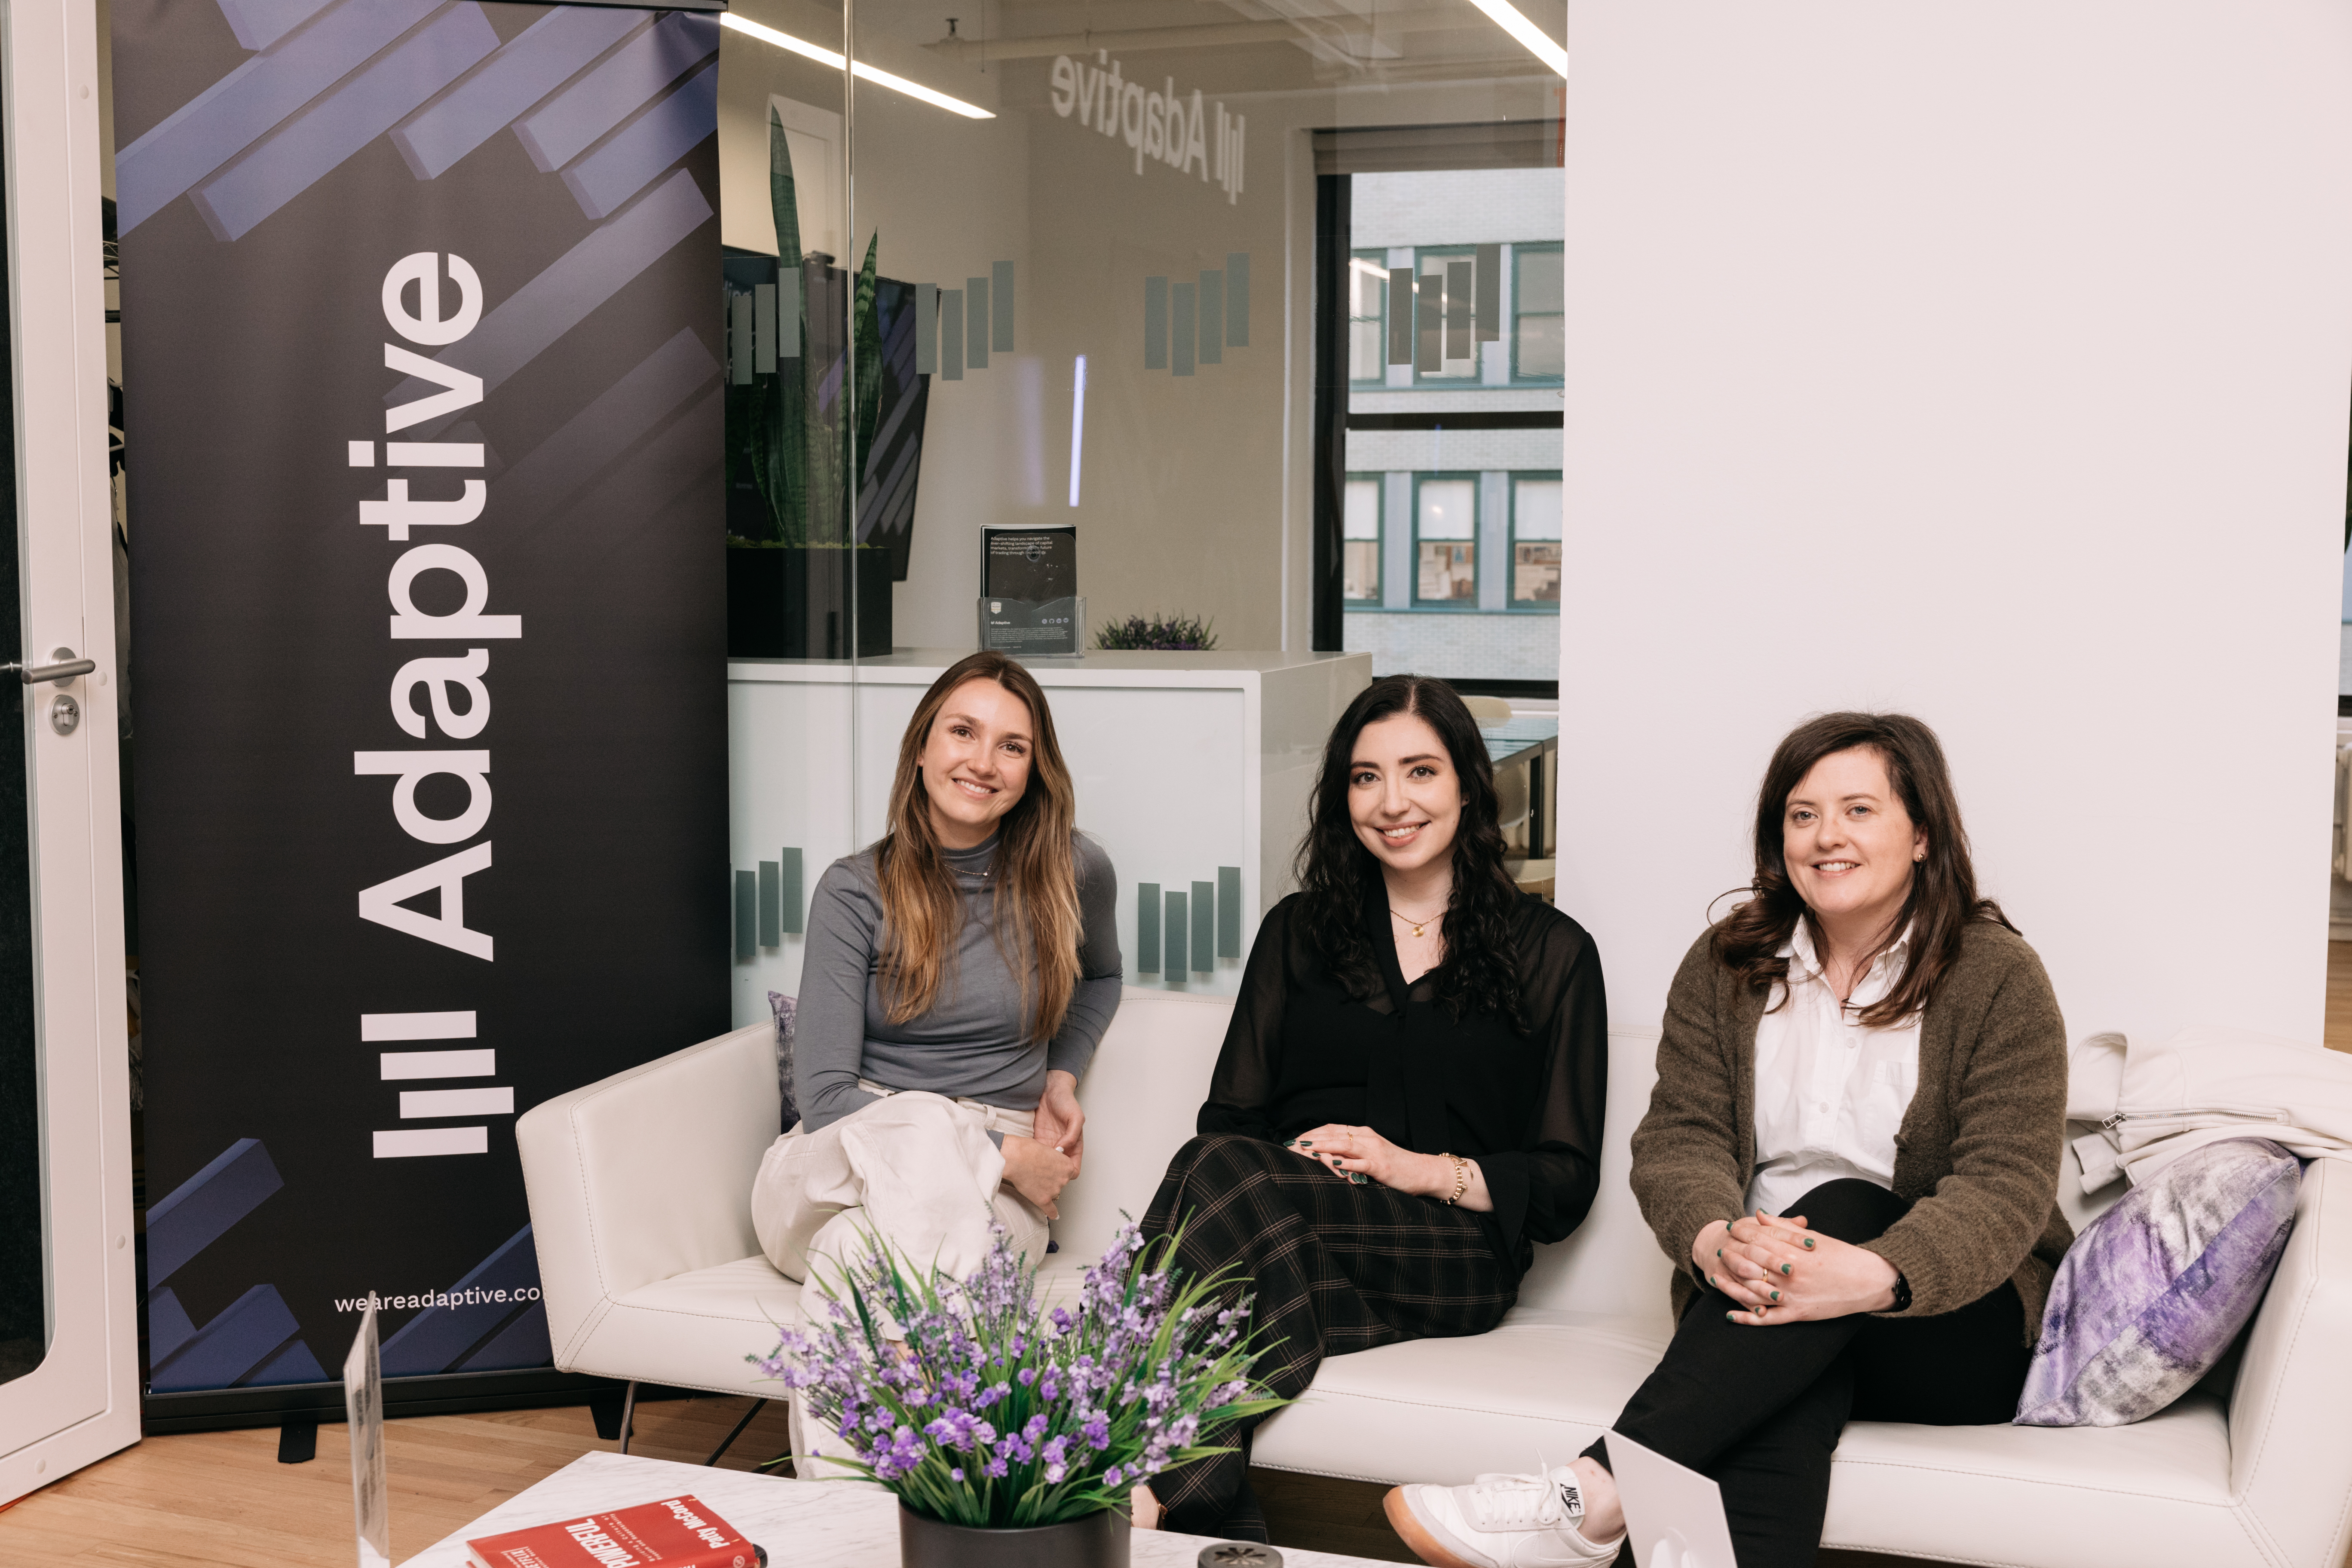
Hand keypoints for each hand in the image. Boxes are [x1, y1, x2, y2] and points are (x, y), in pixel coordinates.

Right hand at [1000, 1134, 1077, 1218]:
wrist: (1016, 1158)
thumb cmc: (1027, 1150)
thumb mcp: (1047, 1149)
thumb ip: (1052, 1159)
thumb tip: (1049, 1163)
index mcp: (1067, 1165)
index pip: (1070, 1172)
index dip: (1061, 1171)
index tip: (1056, 1171)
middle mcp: (1063, 1179)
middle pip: (1061, 1183)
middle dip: (1052, 1179)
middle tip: (1040, 1173)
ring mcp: (1054, 1190)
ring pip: (1053, 1193)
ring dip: (1046, 1189)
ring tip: (1033, 1181)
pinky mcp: (1043, 1199)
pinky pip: (1051, 1210)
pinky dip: (1052, 1213)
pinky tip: (1053, 1215)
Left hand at [1033, 1070, 1083, 1172]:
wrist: (1049, 1088)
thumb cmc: (1066, 1101)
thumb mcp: (1076, 1117)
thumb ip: (1072, 1135)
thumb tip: (1063, 1150)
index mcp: (1074, 1145)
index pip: (1073, 1167)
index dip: (1068, 1173)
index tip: (1058, 1172)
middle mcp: (1061, 1147)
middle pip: (1057, 1169)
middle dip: (1051, 1174)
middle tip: (1043, 1171)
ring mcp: (1048, 1144)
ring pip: (1044, 1164)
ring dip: (1039, 1167)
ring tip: (1033, 1165)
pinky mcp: (1036, 1139)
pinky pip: (1034, 1153)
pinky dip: (1030, 1157)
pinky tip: (1027, 1156)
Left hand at [1287, 1124, 1447, 1197]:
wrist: (1421, 1171)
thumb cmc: (1394, 1165)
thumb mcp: (1369, 1154)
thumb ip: (1351, 1152)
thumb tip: (1327, 1156)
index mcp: (1362, 1133)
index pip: (1331, 1128)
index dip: (1312, 1133)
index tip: (1294, 1140)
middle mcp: (1366, 1137)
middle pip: (1333, 1134)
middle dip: (1311, 1139)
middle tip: (1291, 1145)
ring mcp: (1373, 1150)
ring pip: (1344, 1144)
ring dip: (1323, 1146)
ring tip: (1305, 1149)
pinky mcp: (1380, 1166)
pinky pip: (1361, 1163)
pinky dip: (1346, 1163)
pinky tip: (1333, 1164)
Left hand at [1701, 1210, 1899, 1325]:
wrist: (1869, 1281)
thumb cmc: (1843, 1257)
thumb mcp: (1814, 1237)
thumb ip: (1783, 1228)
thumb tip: (1758, 1215)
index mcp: (1795, 1253)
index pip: (1759, 1240)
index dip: (1742, 1234)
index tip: (1729, 1229)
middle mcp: (1791, 1275)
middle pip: (1752, 1265)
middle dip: (1732, 1257)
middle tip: (1718, 1252)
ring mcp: (1793, 1296)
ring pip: (1754, 1292)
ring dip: (1731, 1286)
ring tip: (1715, 1280)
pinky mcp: (1799, 1314)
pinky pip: (1768, 1319)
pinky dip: (1748, 1318)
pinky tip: (1730, 1315)